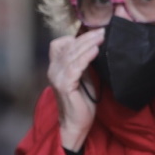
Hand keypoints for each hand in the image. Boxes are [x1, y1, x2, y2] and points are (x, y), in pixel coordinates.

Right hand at [47, 29, 103, 150]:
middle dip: (86, 37)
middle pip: (68, 47)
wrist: (76, 124)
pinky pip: (75, 67)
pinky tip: (96, 51)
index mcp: (55, 67)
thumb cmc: (81, 102)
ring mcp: (57, 78)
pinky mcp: (64, 86)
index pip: (58, 45)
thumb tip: (94, 46)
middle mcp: (53, 70)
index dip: (74, 37)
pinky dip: (86, 57)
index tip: (92, 32)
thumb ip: (83, 63)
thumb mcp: (82, 77)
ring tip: (101, 37)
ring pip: (71, 55)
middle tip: (101, 30)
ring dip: (87, 44)